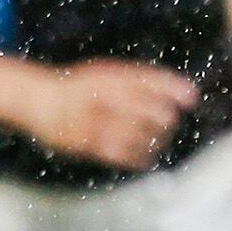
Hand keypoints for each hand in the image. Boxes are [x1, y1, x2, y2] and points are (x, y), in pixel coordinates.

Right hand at [29, 61, 196, 169]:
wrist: (39, 100)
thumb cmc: (83, 88)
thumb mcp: (110, 74)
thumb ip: (145, 81)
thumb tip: (191, 93)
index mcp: (107, 76)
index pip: (147, 79)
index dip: (172, 89)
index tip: (191, 98)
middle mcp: (99, 96)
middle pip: (145, 108)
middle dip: (164, 118)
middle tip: (167, 121)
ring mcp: (91, 119)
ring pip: (136, 134)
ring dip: (154, 139)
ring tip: (157, 139)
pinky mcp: (84, 142)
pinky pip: (119, 153)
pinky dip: (139, 157)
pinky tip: (146, 157)